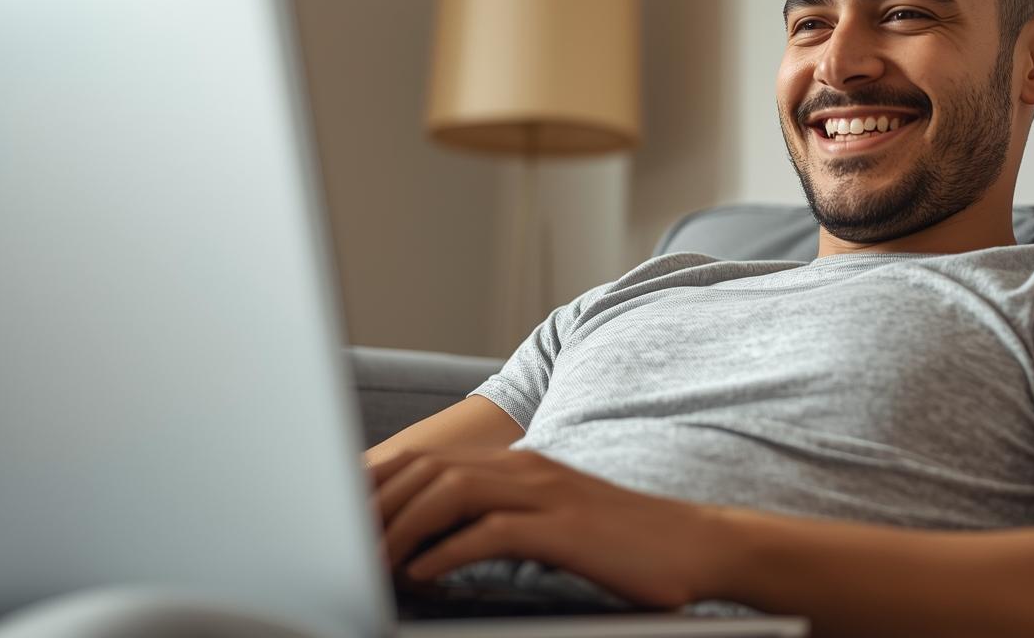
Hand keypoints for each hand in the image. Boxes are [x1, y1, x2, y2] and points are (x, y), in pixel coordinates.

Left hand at [368, 447, 728, 609]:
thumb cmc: (622, 545)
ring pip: (451, 492)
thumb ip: (499, 519)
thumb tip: (433, 544)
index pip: (430, 459)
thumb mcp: (553, 521)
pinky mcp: (565, 529)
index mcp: (519, 464)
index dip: (378, 483)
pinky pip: (491, 532)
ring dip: (403, 527)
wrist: (697, 545)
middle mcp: (526, 469)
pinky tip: (422, 574)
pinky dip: (448, 551)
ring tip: (373, 561)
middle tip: (336, 539)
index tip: (337, 513)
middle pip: (430, 468)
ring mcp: (547, 494)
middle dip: (376, 503)